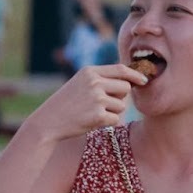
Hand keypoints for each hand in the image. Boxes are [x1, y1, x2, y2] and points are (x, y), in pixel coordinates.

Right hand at [26, 64, 146, 141]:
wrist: (48, 121)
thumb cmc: (67, 103)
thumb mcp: (81, 83)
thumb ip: (102, 79)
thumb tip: (130, 81)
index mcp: (90, 71)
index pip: (121, 69)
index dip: (135, 75)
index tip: (144, 80)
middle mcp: (94, 82)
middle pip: (126, 88)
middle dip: (120, 97)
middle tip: (103, 104)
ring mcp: (97, 98)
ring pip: (122, 105)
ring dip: (112, 111)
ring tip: (92, 112)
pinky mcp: (98, 115)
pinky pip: (116, 119)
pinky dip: (108, 122)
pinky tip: (92, 121)